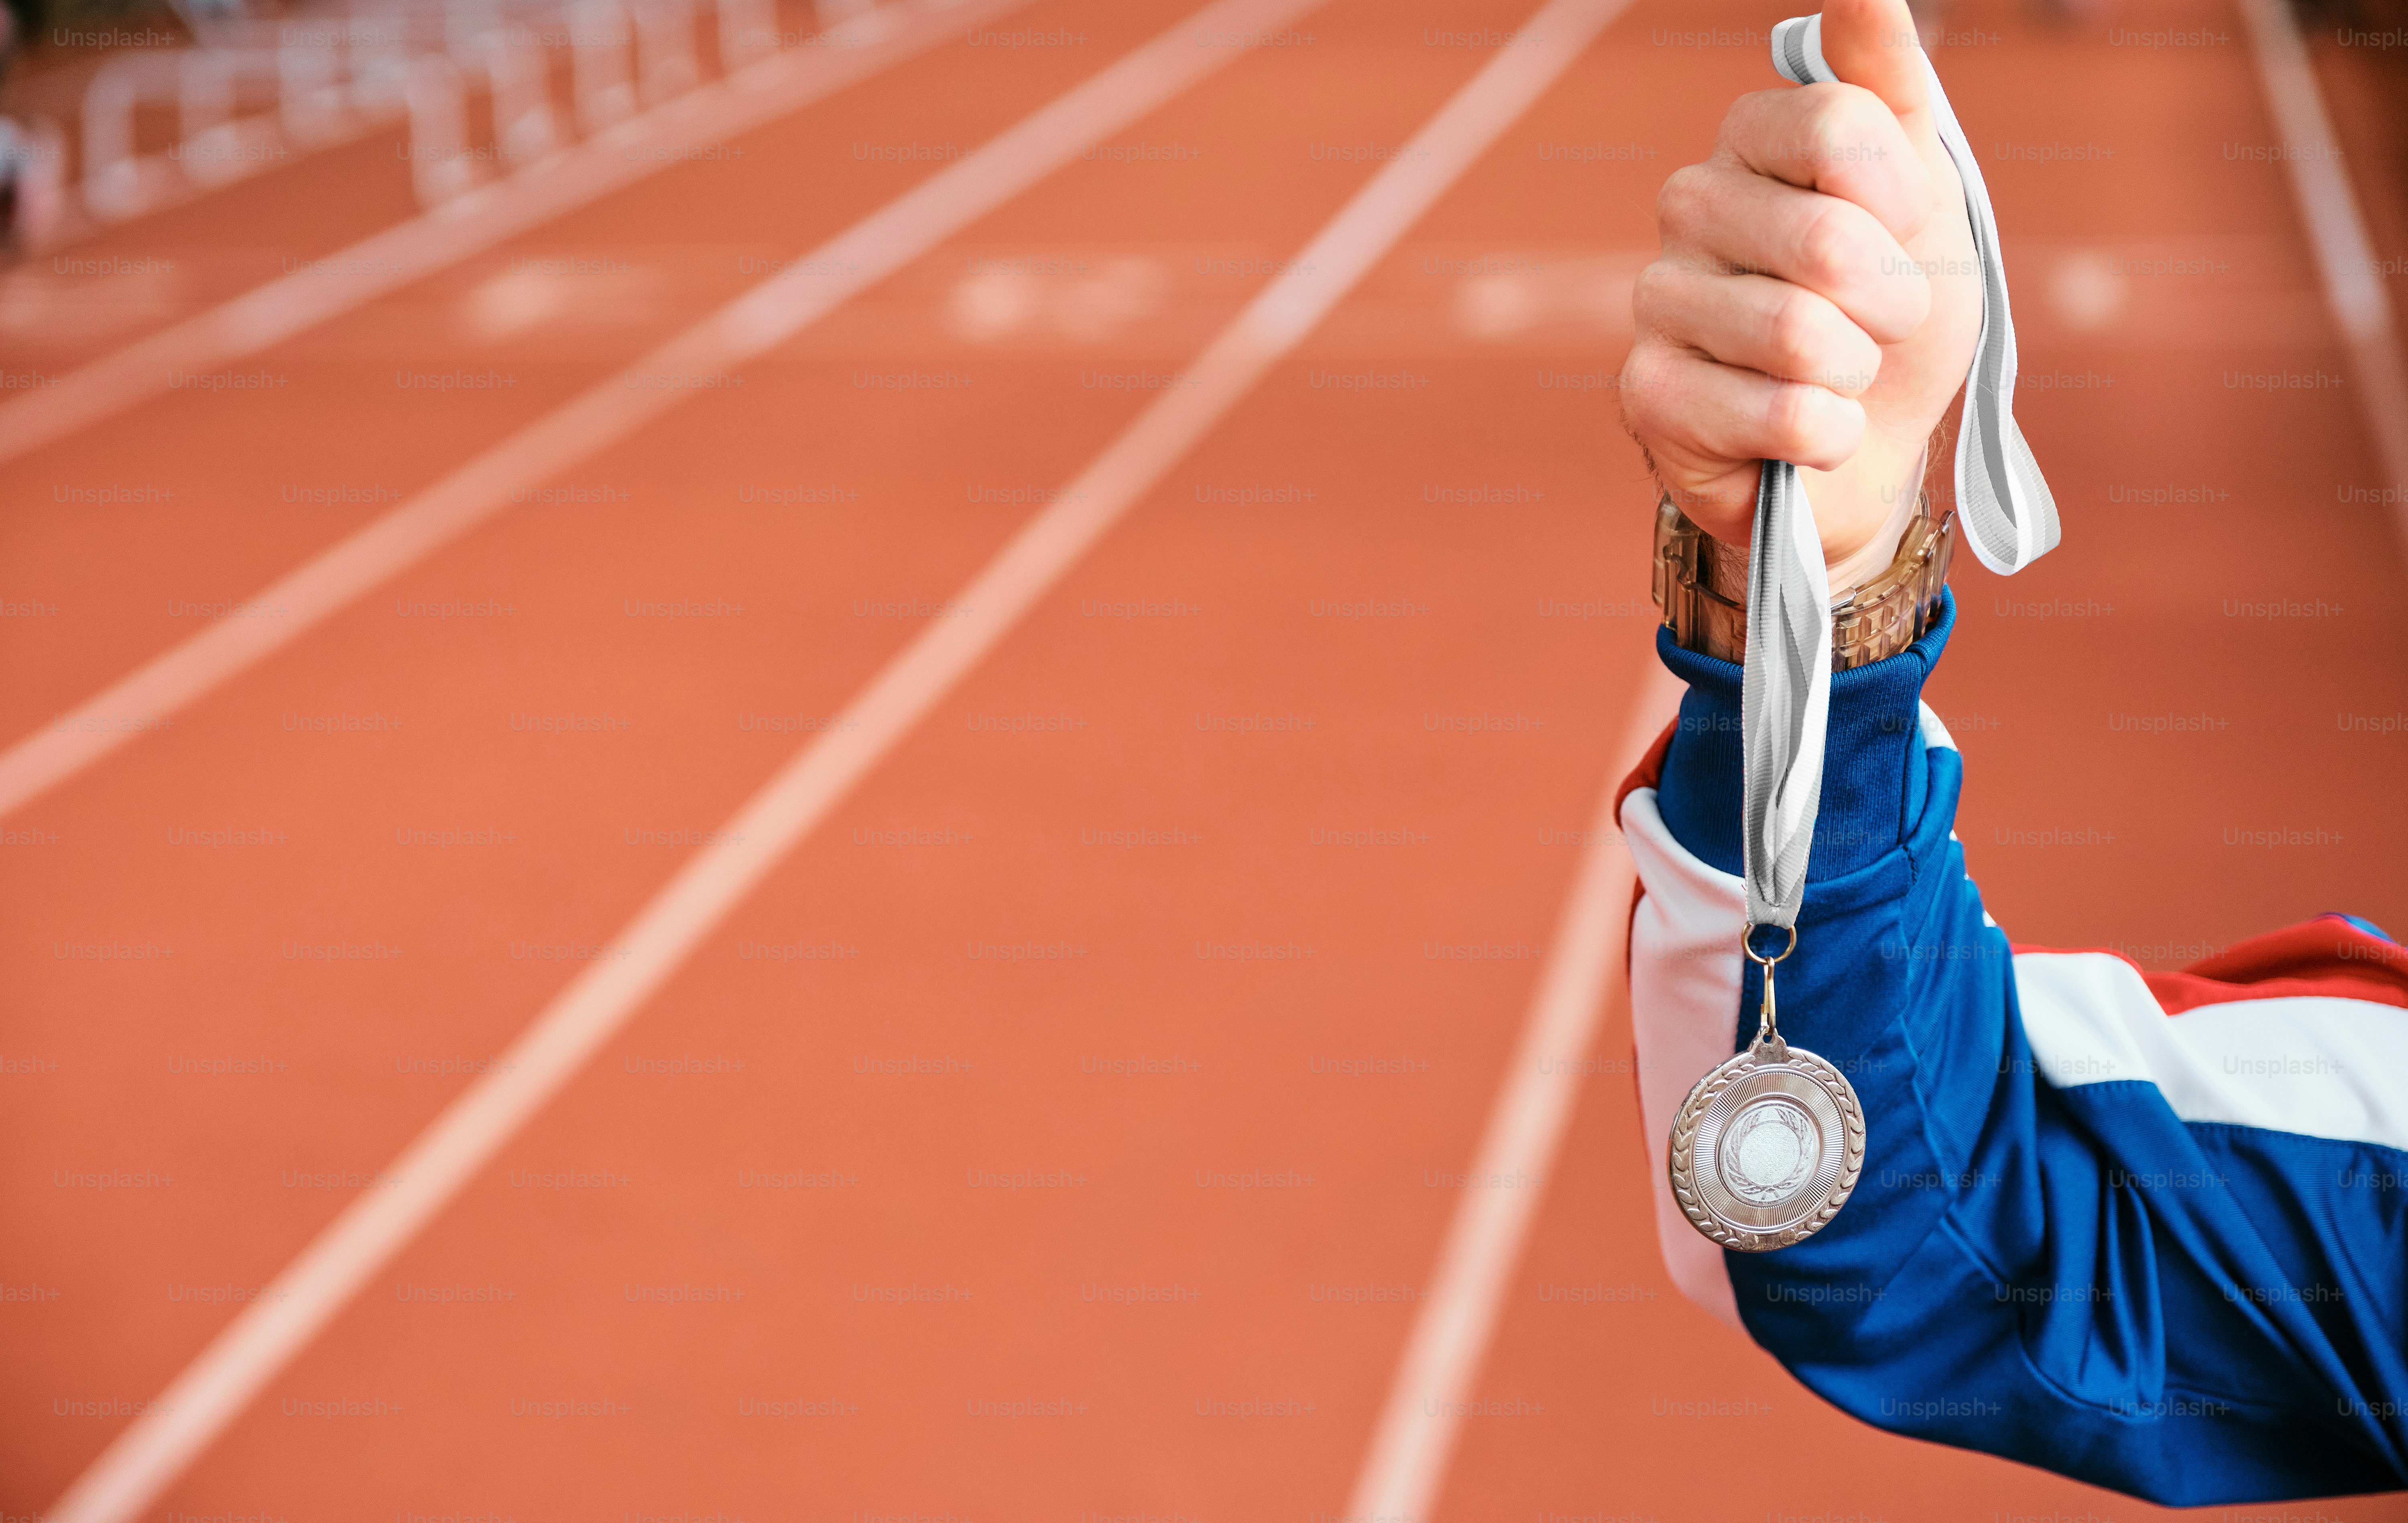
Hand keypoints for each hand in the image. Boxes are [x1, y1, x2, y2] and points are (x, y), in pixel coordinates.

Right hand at [1619, 0, 1979, 581]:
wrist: (1864, 452)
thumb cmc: (1890, 319)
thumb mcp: (1922, 196)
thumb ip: (1892, 89)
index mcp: (1750, 141)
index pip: (1837, 125)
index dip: (1900, 197)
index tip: (1906, 233)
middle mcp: (1688, 206)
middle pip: (1825, 238)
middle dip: (1891, 301)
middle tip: (1882, 324)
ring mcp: (1656, 301)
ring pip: (1798, 333)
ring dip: (1857, 373)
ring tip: (1841, 377)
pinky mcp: (1646, 395)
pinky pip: (1778, 414)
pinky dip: (1827, 435)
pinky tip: (1812, 433)